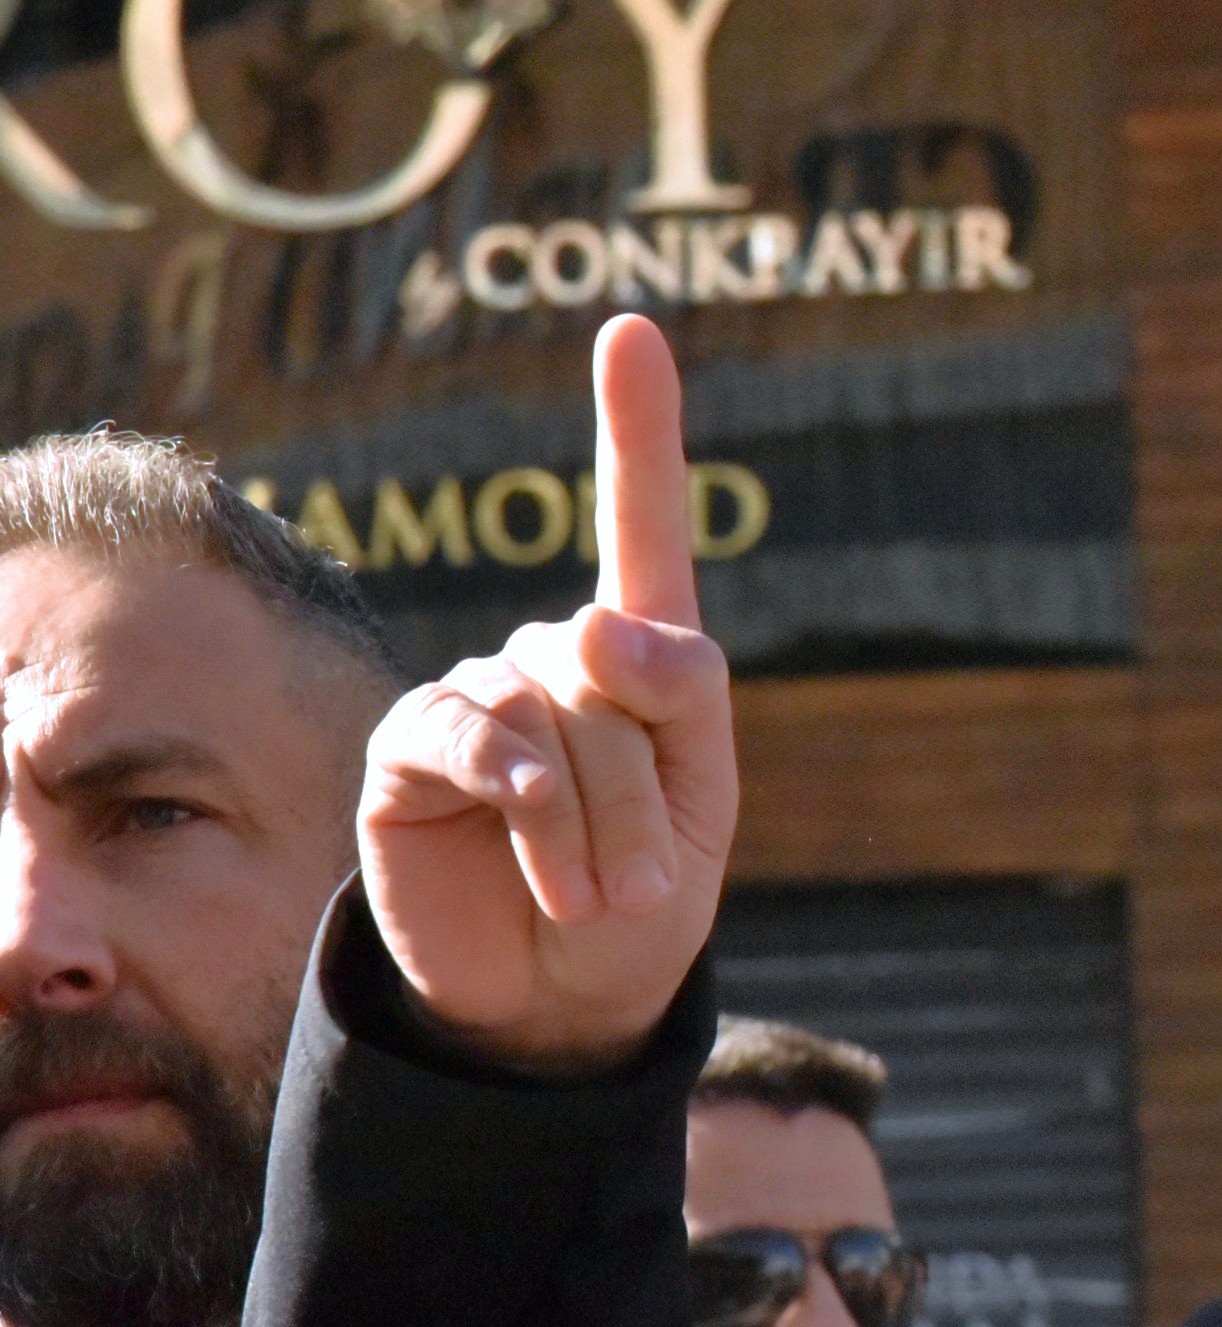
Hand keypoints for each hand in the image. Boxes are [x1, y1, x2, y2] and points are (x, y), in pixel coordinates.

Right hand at [357, 315, 736, 1074]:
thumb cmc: (643, 893)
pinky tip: (531, 840)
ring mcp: (477, 695)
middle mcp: (553, 657)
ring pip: (552, 715)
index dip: (636, 426)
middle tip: (640, 879)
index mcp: (639, 658)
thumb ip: (682, 695)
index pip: (638, 522)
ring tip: (593, 893)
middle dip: (644, 789)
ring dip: (589, 821)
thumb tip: (594, 620)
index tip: (633, 329)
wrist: (564, 997)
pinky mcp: (411, 746)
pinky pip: (470, 737)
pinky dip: (519, 797)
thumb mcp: (706, 799)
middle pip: (618, 672)